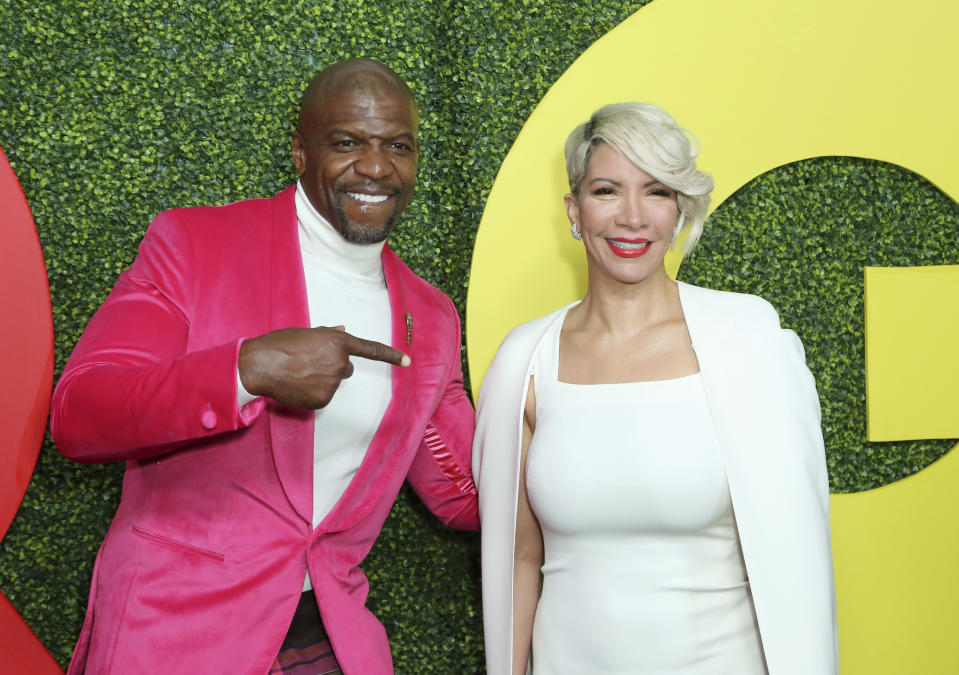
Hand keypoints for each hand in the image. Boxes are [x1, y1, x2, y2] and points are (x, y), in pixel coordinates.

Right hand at [238, 326, 409, 408]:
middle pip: (346, 368)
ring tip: (298, 372)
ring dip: (321, 379)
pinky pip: (323, 396)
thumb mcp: (306, 333)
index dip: (391, 355)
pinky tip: (297, 385)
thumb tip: (344, 329)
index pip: (370, 350)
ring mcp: (332, 383)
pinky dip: (312, 392)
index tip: (407, 361)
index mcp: (337, 342)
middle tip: (309, 362)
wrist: (259, 365)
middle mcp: (339, 363)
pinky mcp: (322, 400)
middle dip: (332, 366)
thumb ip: (328, 334)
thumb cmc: (280, 345)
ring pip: (333, 382)